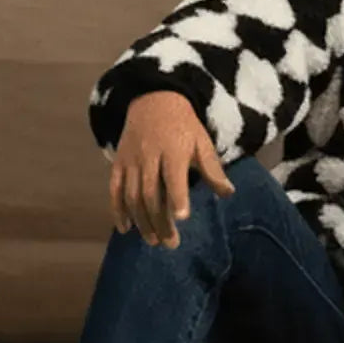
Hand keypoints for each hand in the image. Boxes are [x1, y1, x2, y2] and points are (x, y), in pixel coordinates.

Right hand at [109, 90, 234, 246]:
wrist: (153, 99)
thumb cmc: (183, 125)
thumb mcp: (202, 141)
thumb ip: (212, 169)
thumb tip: (229, 193)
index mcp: (174, 150)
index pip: (174, 176)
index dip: (177, 197)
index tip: (181, 218)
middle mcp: (149, 156)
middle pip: (151, 194)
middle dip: (160, 221)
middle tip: (170, 243)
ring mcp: (131, 160)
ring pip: (132, 196)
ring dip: (142, 221)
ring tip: (153, 240)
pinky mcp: (118, 163)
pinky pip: (114, 190)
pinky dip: (117, 210)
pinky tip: (125, 228)